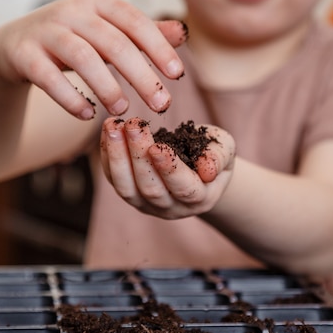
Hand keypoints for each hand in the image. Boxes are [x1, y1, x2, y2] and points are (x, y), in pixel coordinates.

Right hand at [0, 0, 186, 118]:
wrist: (12, 47)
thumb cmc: (70, 41)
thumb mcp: (107, 34)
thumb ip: (142, 35)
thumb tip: (183, 34)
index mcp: (97, 3)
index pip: (135, 22)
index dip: (158, 47)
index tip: (177, 75)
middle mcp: (71, 11)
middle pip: (113, 43)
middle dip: (142, 76)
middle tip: (161, 105)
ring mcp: (44, 30)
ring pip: (82, 57)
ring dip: (107, 87)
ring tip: (123, 109)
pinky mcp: (22, 54)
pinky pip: (48, 77)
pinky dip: (70, 98)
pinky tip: (87, 115)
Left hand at [99, 117, 235, 219]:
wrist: (196, 168)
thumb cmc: (211, 153)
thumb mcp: (225, 148)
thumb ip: (218, 156)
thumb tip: (207, 168)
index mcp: (199, 198)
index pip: (183, 188)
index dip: (169, 169)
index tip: (157, 146)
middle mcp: (171, 208)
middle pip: (150, 188)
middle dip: (139, 155)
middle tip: (134, 125)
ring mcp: (146, 205)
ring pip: (126, 188)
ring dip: (117, 156)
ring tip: (113, 126)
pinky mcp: (129, 194)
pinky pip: (113, 179)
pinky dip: (107, 155)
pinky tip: (108, 131)